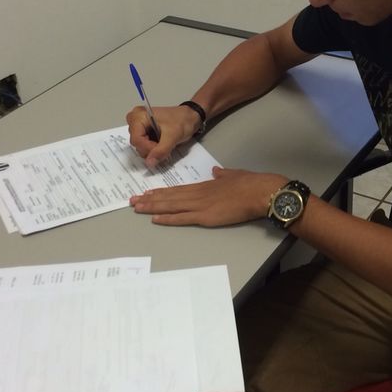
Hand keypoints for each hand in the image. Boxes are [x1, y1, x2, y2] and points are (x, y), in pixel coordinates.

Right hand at [126, 104, 200, 167]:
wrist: (190, 117)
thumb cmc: (182, 120)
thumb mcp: (173, 136)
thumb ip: (161, 150)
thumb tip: (150, 162)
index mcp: (139, 116)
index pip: (136, 139)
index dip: (148, 148)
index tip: (161, 151)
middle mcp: (135, 119)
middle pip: (137, 143)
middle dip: (151, 149)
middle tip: (165, 145)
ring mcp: (139, 125)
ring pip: (140, 145)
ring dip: (152, 149)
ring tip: (165, 143)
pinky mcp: (143, 130)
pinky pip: (144, 144)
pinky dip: (153, 147)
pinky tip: (162, 143)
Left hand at [130, 166, 287, 226]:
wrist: (259, 192)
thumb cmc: (251, 183)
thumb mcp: (234, 174)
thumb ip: (223, 175)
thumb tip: (217, 172)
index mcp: (206, 185)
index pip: (178, 189)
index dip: (162, 191)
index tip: (148, 192)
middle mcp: (199, 194)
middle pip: (169, 197)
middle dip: (150, 198)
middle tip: (132, 200)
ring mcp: (201, 205)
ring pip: (171, 206)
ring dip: (152, 207)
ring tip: (137, 207)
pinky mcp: (205, 217)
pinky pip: (182, 218)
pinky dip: (167, 218)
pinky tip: (155, 218)